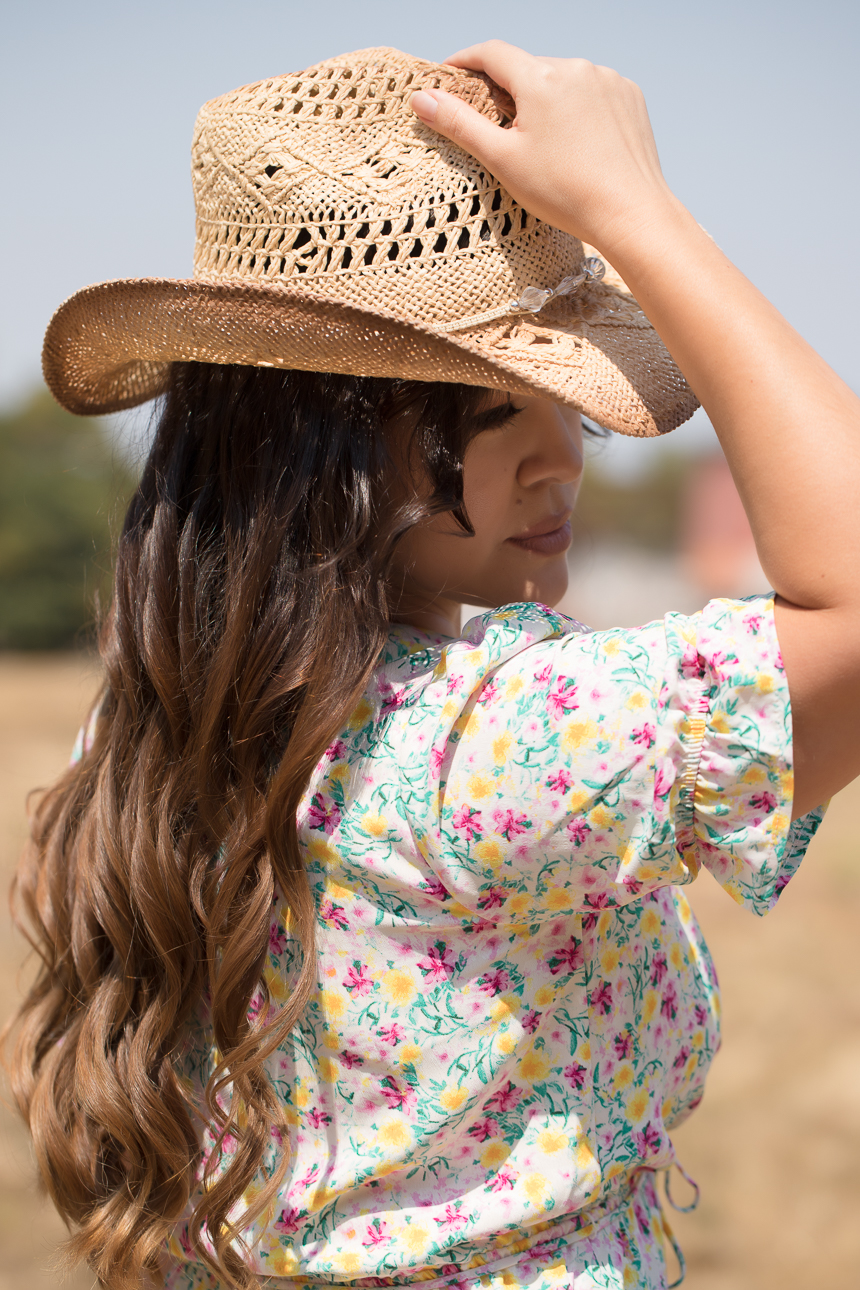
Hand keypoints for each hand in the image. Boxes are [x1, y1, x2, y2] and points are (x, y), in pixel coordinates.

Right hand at [410, 40, 674, 254]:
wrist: (630, 213)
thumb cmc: (565, 193)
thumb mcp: (502, 160)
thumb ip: (460, 124)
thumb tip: (421, 97)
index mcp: (541, 78)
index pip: (492, 53)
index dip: (466, 61)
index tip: (450, 74)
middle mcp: (576, 67)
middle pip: (528, 69)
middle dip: (508, 91)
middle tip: (496, 126)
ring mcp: (607, 80)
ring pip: (561, 81)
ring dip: (545, 101)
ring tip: (543, 144)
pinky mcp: (629, 96)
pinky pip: (592, 93)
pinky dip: (577, 109)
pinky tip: (576, 143)